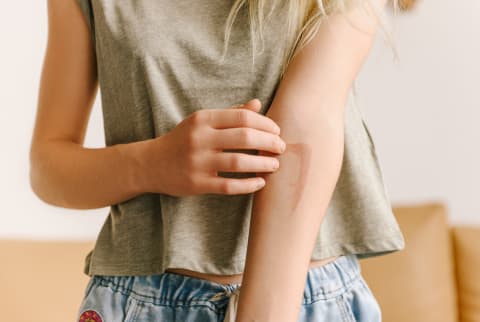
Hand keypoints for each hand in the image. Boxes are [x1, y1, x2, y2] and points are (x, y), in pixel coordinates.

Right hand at [140, 98, 285, 195]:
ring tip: (275, 165)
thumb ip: (230, 113)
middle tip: (281, 148)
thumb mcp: (202, 122)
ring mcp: (197, 162)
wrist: (150, 163)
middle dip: (269, 143)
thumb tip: (258, 104)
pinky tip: (260, 183)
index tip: (277, 131)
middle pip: (244, 138)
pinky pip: (228, 186)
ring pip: (238, 162)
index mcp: (203, 119)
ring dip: (262, 164)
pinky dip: (248, 185)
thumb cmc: (182, 140)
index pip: (243, 117)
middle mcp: (200, 139)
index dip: (265, 124)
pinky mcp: (197, 183)